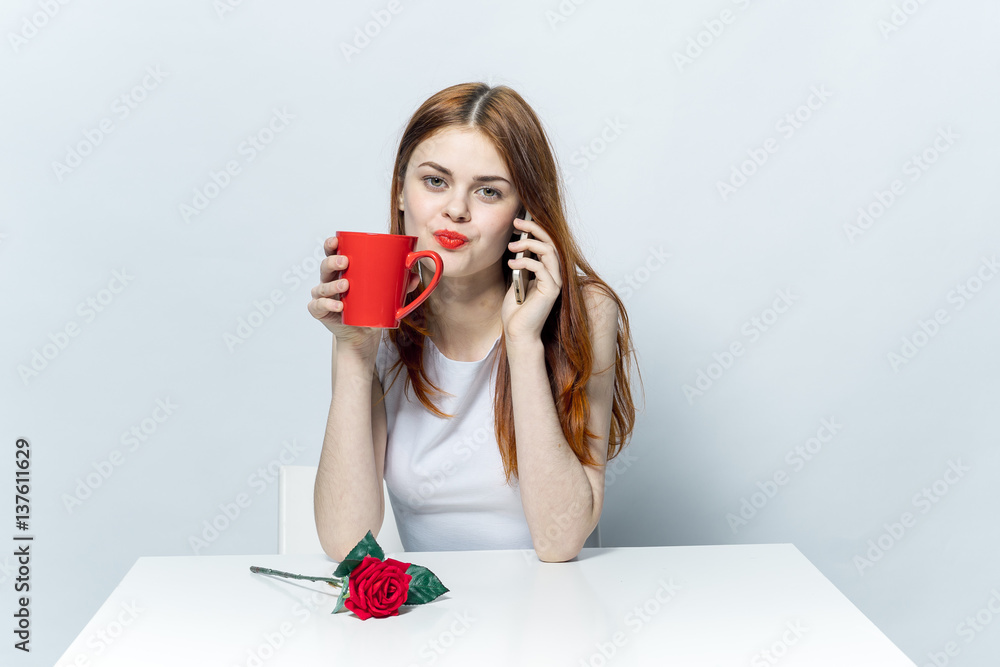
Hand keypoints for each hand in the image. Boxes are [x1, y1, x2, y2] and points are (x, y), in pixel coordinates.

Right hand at [307, 236, 421, 354]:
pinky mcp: (321, 312)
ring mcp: (323, 297)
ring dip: (332, 285)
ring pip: (321, 287)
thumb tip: (414, 277)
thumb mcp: (387, 294)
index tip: (336, 241)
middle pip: (325, 266)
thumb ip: (401, 286)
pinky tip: (339, 306)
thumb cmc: (371, 307)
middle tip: (345, 262)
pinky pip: (318, 307)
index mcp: (342, 270)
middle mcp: (330, 280)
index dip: (331, 245)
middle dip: (333, 262)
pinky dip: (327, 305)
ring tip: (345, 285)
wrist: (363, 333)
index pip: (332, 253)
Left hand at [501, 217, 562, 345]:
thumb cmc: (516, 310)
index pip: (547, 243)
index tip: (518, 222)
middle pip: (551, 242)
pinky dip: (526, 261)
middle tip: (516, 222)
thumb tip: (517, 244)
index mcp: (548, 271)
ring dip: (529, 244)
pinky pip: (541, 268)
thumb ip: (522, 264)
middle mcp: (555, 275)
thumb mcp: (517, 280)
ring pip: (549, 252)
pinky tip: (512, 263)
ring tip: (511, 246)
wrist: (518, 332)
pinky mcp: (551, 291)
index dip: (535, 230)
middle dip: (534, 229)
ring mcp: (555, 283)